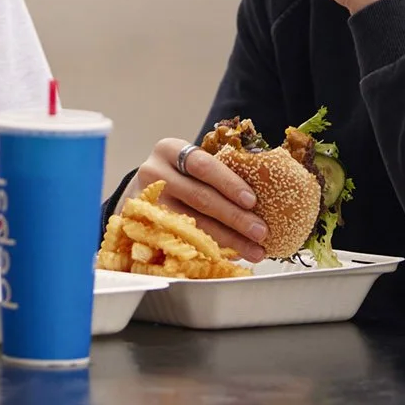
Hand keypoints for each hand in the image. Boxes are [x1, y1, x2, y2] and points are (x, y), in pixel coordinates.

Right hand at [133, 138, 269, 260]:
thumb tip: (265, 194)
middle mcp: (154, 172)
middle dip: (235, 217)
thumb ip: (217, 170)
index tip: (253, 201)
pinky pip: (184, 241)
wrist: (140, 190)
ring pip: (193, 224)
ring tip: (254, 250)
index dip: (229, 183)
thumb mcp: (189, 163)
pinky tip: (232, 255)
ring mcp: (149, 202)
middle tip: (261, 231)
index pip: (202, 165)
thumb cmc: (178, 175)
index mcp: (169, 149)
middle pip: (199, 197)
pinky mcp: (147, 226)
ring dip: (229, 239)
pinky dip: (212, 249)